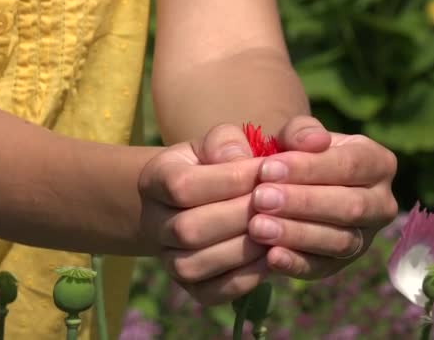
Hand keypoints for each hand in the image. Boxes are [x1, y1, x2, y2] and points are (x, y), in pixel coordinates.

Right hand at [137, 135, 267, 304]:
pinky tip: (273, 255)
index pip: (182, 186)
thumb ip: (231, 142)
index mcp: (155, 180)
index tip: (268, 169)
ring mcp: (169, 260)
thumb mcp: (219, 142)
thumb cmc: (216, 164)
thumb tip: (248, 159)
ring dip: (245, 248)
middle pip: (190, 229)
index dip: (230, 179)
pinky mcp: (192, 288)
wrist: (199, 202)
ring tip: (279, 228)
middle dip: (241, 215)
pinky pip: (213, 292)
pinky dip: (246, 277)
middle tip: (279, 202)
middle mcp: (154, 224)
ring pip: (197, 264)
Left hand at [248, 116, 397, 278]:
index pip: (350, 165)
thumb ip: (302, 131)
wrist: (282, 188)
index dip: (309, 168)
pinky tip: (270, 257)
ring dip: (298, 235)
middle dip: (303, 203)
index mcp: (376, 162)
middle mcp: (380, 203)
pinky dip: (297, 264)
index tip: (267, 168)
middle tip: (260, 199)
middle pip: (350, 206)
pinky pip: (323, 268)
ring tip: (258, 227)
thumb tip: (316, 141)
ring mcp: (364, 238)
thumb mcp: (294, 135)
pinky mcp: (340, 264)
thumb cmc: (292, 155)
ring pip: (340, 241)